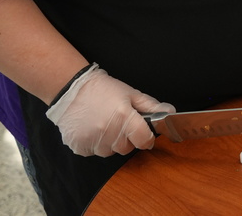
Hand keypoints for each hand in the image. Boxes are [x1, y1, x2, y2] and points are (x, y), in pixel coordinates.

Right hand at [45, 64, 175, 156]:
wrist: (72, 90)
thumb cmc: (103, 90)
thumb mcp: (131, 93)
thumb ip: (151, 106)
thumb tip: (169, 112)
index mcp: (124, 117)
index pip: (145, 140)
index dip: (147, 138)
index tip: (144, 134)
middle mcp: (109, 132)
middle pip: (127, 148)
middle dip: (127, 138)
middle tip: (119, 122)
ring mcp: (93, 141)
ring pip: (111, 152)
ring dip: (111, 142)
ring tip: (104, 124)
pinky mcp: (80, 147)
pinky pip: (94, 152)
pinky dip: (96, 144)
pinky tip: (92, 129)